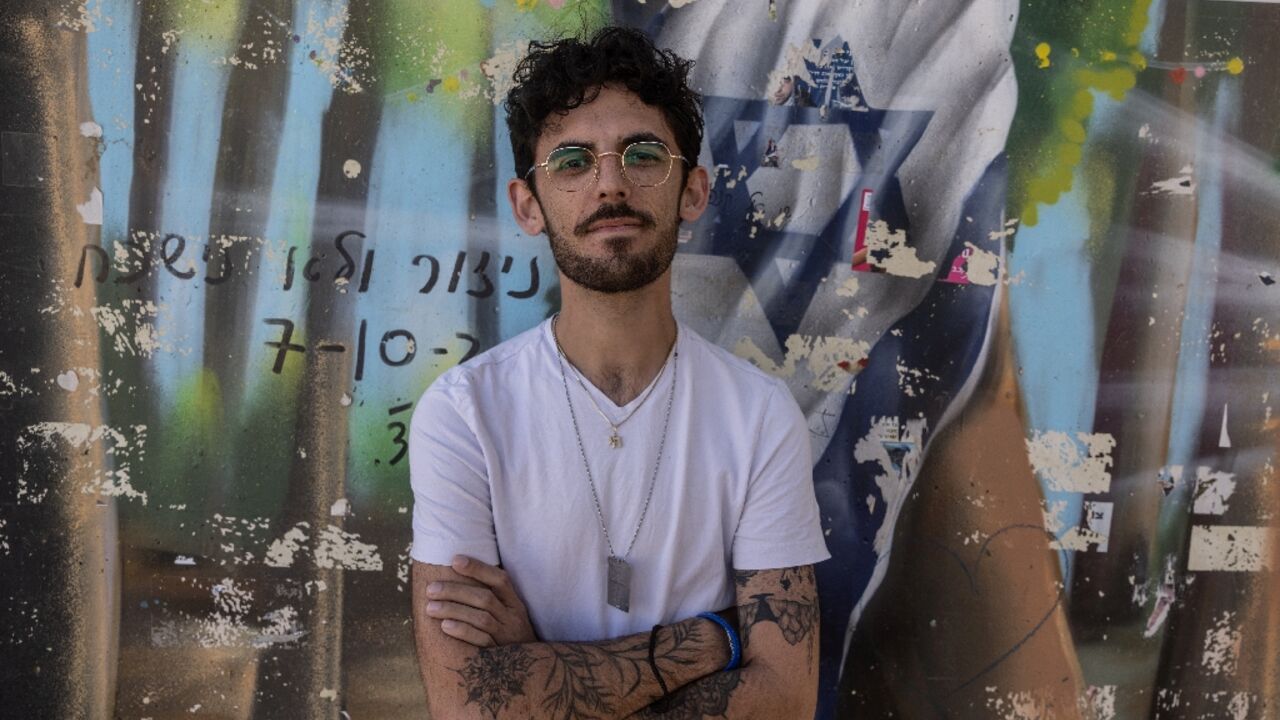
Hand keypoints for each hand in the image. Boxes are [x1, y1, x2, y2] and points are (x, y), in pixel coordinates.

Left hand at [423, 555, 537, 646]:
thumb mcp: (508, 615)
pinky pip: (480, 640)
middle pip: (485, 599)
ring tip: (430, 607)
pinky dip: (462, 631)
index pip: (500, 580)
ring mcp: (507, 637)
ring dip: (454, 610)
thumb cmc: (509, 636)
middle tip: (431, 589)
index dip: (478, 568)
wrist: (529, 668)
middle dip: (456, 591)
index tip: (455, 560)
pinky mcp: (499, 656)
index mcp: (515, 603)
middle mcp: (513, 618)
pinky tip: (445, 625)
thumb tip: (458, 573)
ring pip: (481, 618)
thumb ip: (491, 598)